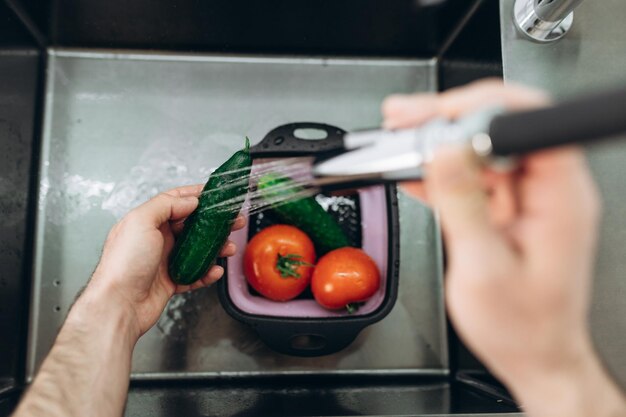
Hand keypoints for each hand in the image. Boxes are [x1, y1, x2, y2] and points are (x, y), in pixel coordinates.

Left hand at [87, 184, 244, 337]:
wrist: (118, 305)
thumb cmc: (123, 264)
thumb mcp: (141, 221)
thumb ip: (166, 205)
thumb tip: (188, 199)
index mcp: (147, 222)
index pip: (175, 201)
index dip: (197, 195)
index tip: (216, 194)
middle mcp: (155, 240)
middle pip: (192, 225)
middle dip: (214, 223)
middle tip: (233, 221)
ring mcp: (164, 261)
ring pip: (197, 250)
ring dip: (216, 248)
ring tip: (229, 248)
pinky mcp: (170, 282)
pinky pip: (195, 274)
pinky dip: (208, 272)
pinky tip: (215, 271)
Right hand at [383, 79, 624, 415]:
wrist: (532, 353)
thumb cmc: (522, 325)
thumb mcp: (484, 268)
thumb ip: (463, 206)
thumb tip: (442, 154)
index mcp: (560, 197)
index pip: (529, 123)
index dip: (481, 108)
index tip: (438, 117)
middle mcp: (549, 189)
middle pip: (500, 128)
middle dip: (449, 117)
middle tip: (406, 117)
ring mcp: (528, 197)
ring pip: (481, 148)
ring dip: (438, 140)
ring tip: (399, 136)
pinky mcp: (507, 207)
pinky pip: (471, 175)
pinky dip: (439, 169)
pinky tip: (411, 169)